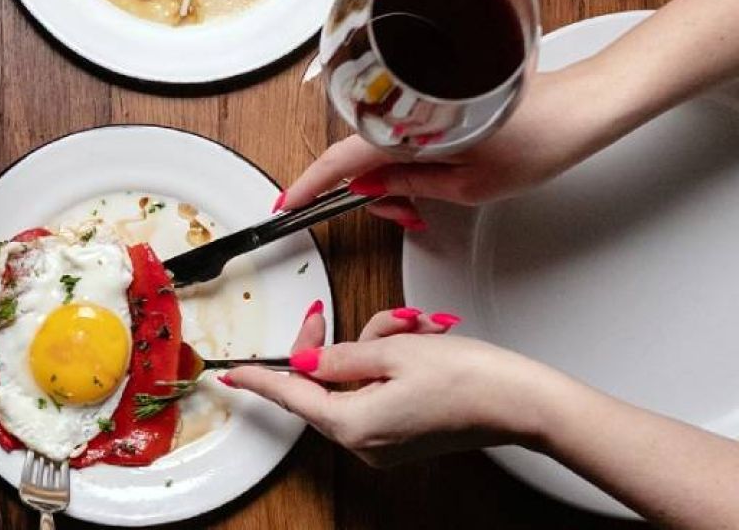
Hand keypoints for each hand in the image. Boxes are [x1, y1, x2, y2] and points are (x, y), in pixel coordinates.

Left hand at [223, 308, 565, 466]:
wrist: (522, 401)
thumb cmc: (468, 379)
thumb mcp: (390, 352)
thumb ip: (339, 357)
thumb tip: (306, 364)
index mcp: (353, 425)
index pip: (292, 395)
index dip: (262, 378)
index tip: (237, 373)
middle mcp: (365, 442)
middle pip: (327, 381)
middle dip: (349, 341)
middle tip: (362, 318)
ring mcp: (386, 442)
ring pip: (357, 377)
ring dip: (380, 344)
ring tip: (415, 329)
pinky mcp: (405, 434)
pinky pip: (379, 389)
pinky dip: (394, 360)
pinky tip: (422, 342)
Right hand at [280, 68, 614, 225]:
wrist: (584, 106)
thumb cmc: (541, 139)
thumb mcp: (470, 185)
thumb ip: (411, 184)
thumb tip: (371, 188)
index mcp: (407, 124)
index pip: (340, 157)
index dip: (310, 184)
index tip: (289, 202)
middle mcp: (409, 102)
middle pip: (359, 149)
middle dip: (368, 188)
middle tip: (402, 217)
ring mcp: (423, 97)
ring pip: (382, 140)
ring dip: (391, 174)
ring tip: (423, 203)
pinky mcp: (440, 96)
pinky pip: (404, 127)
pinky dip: (408, 155)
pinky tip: (430, 175)